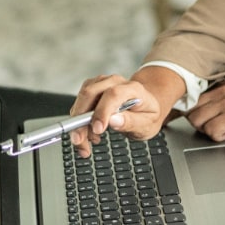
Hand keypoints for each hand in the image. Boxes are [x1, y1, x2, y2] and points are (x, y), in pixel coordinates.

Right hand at [68, 70, 182, 157]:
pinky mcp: (91, 90)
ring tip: (86, 142)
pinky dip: (78, 122)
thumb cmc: (146, 114)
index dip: (102, 111)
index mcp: (133, 88)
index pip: (113, 94)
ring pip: (81, 99)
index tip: (97, 129)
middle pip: (90, 93)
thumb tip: (113, 121)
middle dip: (80, 119)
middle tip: (80, 140)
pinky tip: (88, 134)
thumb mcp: (147, 124)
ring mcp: (101, 84)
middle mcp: (115, 82)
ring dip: (77, 123)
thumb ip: (131, 122)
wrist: (145, 106)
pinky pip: (79, 104)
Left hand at [186, 79, 224, 141]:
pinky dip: (220, 137)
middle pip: (191, 111)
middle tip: (216, 128)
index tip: (190, 119)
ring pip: (197, 121)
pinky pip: (212, 132)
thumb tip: (206, 109)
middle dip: (200, 124)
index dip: (190, 112)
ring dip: (209, 131)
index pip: (194, 97)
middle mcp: (224, 91)